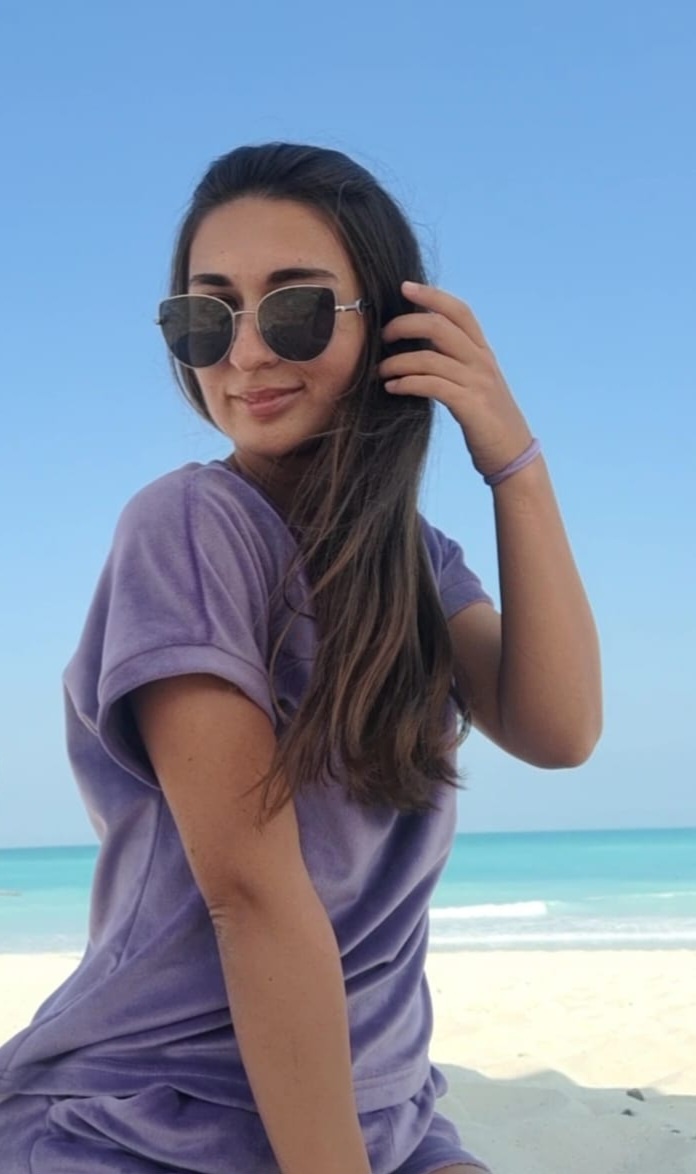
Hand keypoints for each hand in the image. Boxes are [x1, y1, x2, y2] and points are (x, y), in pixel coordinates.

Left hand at [379, 280, 533, 478]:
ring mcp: (478, 383)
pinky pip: (432, 386)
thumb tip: (421, 347)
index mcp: (483, 352)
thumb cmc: (486, 420)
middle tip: (384, 335)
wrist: (513, 455)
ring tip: (381, 370)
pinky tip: (392, 387)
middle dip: (406, 325)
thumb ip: (456, 363)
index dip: (432, 295)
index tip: (405, 287)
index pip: (459, 311)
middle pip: (441, 326)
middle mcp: (482, 362)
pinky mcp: (470, 406)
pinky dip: (407, 383)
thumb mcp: (475, 384)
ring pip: (430, 358)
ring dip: (398, 361)